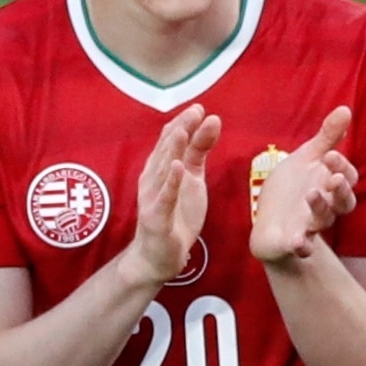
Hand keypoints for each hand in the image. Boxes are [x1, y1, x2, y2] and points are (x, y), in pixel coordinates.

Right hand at [124, 103, 217, 291]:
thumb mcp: (192, 178)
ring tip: (182, 131)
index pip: (170, 139)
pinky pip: (164, 199)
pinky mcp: (156, 219)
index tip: (199, 108)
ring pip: (162, 170)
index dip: (184, 122)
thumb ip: (199, 151)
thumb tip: (212, 121)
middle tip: (195, 112)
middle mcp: (153, 179)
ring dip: (172, 150)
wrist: (158, 256)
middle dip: (180, 130)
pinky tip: (177, 168)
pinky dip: (170, 183)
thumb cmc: (174, 215)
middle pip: (166, 149)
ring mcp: (153, 199)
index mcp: (161, 167)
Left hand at [248, 104, 361, 269]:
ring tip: (311, 195)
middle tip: (332, 178)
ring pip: (324, 221)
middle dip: (340, 190)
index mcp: (330, 185)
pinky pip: (302, 247)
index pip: (346, 176)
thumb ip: (327, 137)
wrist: (268, 221)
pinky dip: (302, 245)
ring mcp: (311, 226)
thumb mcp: (307, 158)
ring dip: (320, 209)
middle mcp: (326, 207)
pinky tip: (298, 242)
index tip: (330, 155)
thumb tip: (346, 109)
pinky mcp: (293, 242)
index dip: (341, 166)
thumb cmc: (292, 188)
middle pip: (344, 202)